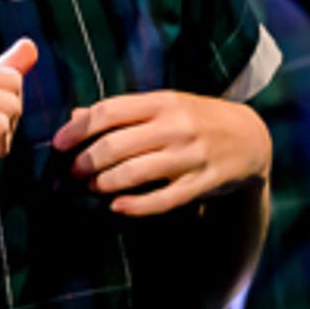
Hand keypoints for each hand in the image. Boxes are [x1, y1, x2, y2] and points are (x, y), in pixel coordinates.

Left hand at [52, 91, 270, 216]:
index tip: (58, 144)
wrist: (250, 138)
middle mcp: (177, 126)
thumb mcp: (164, 105)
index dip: (78, 129)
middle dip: (86, 162)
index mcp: (163, 101)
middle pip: (116, 145)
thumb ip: (122, 112)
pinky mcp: (203, 183)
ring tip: (92, 187)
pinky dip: (135, 206)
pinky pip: (163, 199)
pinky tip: (117, 207)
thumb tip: (75, 116)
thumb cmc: (196, 119)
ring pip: (135, 173)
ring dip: (105, 184)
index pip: (109, 111)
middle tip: (73, 172)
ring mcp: (191, 155)